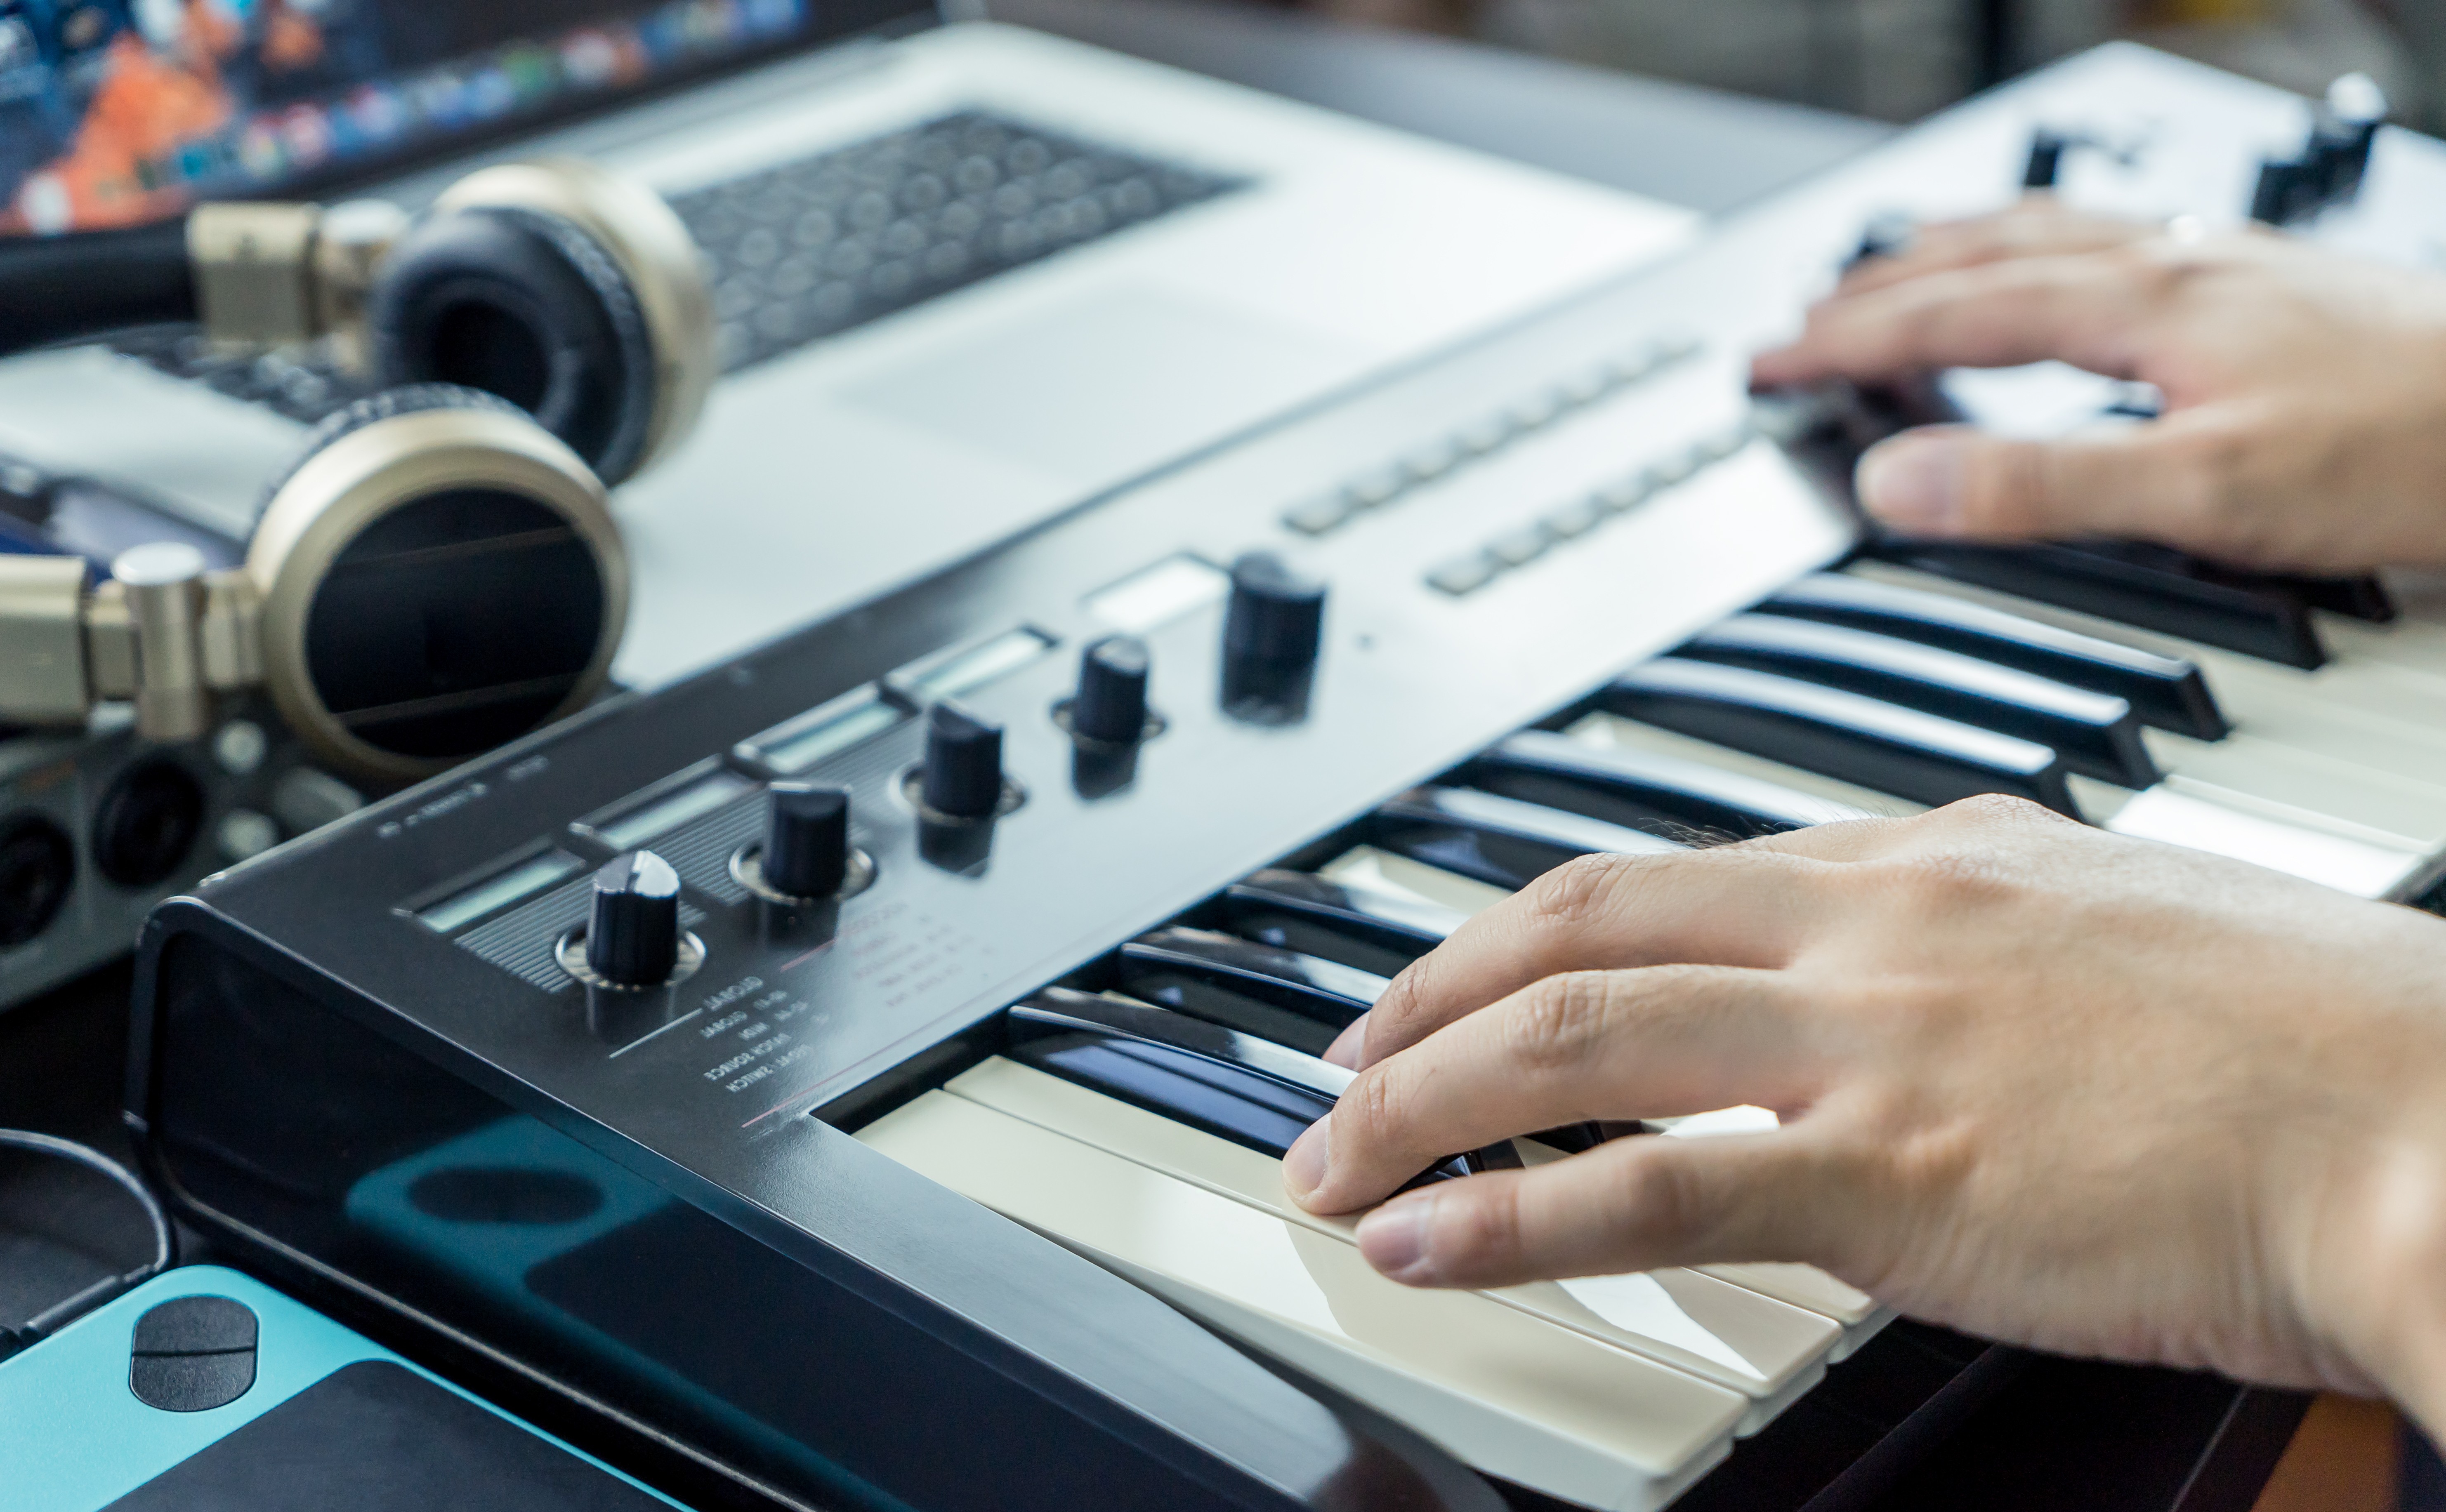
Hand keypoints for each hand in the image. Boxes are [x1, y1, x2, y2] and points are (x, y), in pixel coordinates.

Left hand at [1285, 798, 2445, 1438]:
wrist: (2425, 1110)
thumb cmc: (2304, 1039)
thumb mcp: (2106, 930)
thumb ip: (1969, 943)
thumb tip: (1889, 989)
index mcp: (1923, 859)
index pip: (1664, 871)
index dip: (1523, 924)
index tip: (1451, 973)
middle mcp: (1872, 923)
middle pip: (1575, 926)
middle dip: (1427, 994)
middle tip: (1343, 1057)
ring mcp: (1871, 1042)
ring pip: (1573, 1039)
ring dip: (1420, 1102)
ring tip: (1334, 1160)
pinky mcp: (1892, 1172)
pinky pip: (1646, 1184)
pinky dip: (1510, 1215)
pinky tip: (1427, 1240)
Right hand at [1750, 201, 2445, 572]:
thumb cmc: (2410, 449)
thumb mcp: (2204, 491)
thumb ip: (2043, 486)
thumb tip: (1899, 482)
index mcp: (2143, 308)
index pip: (1952, 318)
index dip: (1847, 342)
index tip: (1769, 364)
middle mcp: (2177, 268)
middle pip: (1989, 259)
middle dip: (1878, 288)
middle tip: (1800, 319)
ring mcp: (2224, 268)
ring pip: (2054, 237)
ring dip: (1957, 252)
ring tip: (1897, 265)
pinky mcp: (2267, 285)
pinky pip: (2116, 246)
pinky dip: (2046, 253)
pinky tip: (2068, 274)